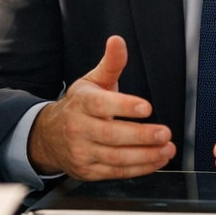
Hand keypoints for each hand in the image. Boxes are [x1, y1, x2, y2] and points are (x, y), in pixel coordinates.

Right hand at [28, 35, 174, 178]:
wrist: (48, 136)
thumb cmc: (78, 107)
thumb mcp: (92, 82)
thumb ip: (111, 64)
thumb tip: (117, 41)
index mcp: (82, 103)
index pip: (102, 104)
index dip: (124, 107)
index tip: (146, 108)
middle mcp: (79, 128)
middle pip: (110, 135)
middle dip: (141, 136)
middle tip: (164, 133)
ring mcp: (82, 152)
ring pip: (115, 158)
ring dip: (145, 156)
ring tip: (167, 149)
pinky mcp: (88, 171)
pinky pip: (116, 172)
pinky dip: (139, 169)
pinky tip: (156, 161)